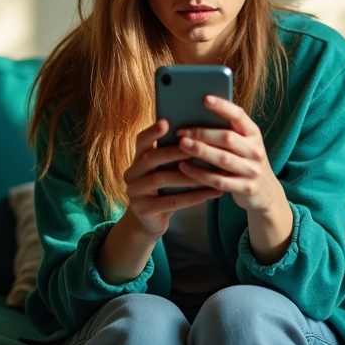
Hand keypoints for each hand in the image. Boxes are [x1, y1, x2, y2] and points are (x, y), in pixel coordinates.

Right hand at [95, 119, 220, 284]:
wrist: (148, 222)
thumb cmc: (163, 190)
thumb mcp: (163, 171)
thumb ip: (172, 156)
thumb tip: (200, 134)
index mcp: (137, 159)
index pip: (141, 140)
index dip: (152, 131)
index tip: (167, 122)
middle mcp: (132, 173)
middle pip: (152, 158)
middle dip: (175, 151)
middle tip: (197, 146)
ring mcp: (134, 192)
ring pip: (162, 179)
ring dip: (189, 175)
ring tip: (212, 171)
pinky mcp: (143, 210)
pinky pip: (170, 202)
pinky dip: (192, 197)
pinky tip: (211, 192)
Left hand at [174, 95, 292, 263]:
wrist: (265, 193)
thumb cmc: (244, 161)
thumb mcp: (242, 144)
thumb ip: (225, 131)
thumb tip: (194, 114)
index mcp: (254, 134)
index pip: (239, 115)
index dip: (223, 106)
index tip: (205, 98)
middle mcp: (255, 150)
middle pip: (228, 138)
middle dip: (202, 133)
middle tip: (181, 131)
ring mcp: (252, 170)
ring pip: (223, 159)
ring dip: (200, 151)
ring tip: (181, 145)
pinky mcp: (245, 188)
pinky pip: (219, 180)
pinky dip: (199, 174)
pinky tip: (183, 167)